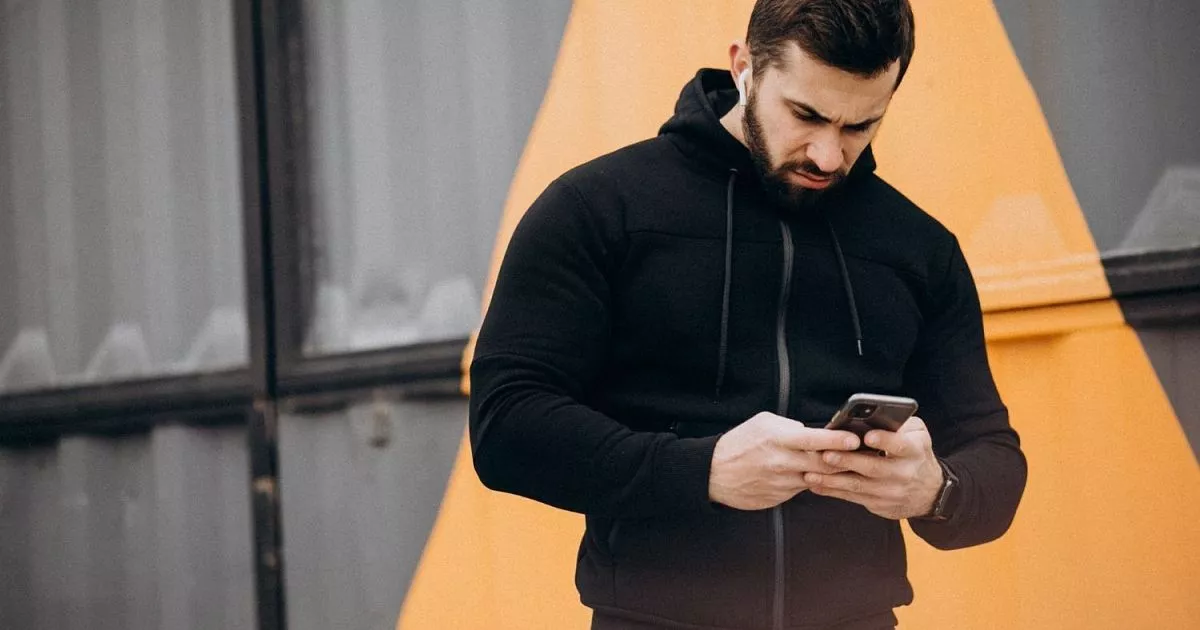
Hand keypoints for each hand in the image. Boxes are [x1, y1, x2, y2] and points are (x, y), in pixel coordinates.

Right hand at [709, 412, 860, 510]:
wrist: (714, 473)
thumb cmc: (739, 443)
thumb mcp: (763, 423)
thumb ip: (790, 427)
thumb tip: (814, 433)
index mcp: (778, 439)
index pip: (813, 440)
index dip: (836, 440)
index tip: (854, 439)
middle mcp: (782, 462)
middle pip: (823, 464)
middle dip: (845, 460)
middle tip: (862, 455)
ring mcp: (782, 482)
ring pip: (817, 479)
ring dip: (831, 474)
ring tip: (846, 466)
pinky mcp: (781, 497)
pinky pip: (803, 489)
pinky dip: (812, 482)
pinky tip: (815, 477)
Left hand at [803, 416, 941, 519]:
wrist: (930, 493)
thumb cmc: (916, 455)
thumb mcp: (917, 435)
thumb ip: (899, 423)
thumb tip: (873, 415)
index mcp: (913, 451)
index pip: (900, 445)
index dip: (884, 441)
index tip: (868, 436)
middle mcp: (903, 473)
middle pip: (873, 468)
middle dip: (848, 462)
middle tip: (827, 454)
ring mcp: (891, 491)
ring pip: (858, 486)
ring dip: (832, 480)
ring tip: (811, 474)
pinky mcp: (879, 504)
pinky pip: (853, 498)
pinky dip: (832, 492)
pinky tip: (816, 485)